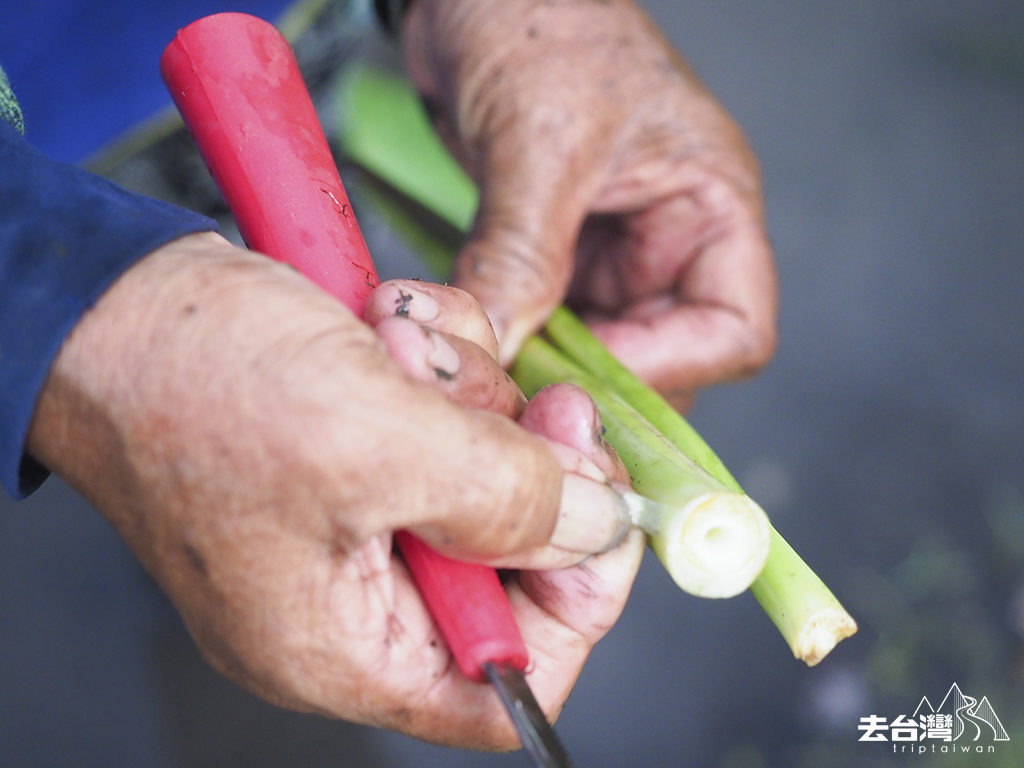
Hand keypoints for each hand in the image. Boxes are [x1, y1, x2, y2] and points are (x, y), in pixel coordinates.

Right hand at [26, 231, 642, 746]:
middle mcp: (357, 592)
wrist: (112, 299)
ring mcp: (360, 514)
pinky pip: (451, 416)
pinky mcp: (362, 446)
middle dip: (532, 466)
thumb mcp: (369, 444)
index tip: (602, 511)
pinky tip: (395, 326)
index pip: (507, 685)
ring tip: (409, 346)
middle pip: (517, 563)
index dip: (579, 603)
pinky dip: (446, 364)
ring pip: (492, 472)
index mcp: (346, 644)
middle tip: (540, 403)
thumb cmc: (192, 384)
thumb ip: (503, 499)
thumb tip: (594, 526)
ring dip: (477, 395)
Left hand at [402, 0, 776, 408]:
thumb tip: (500, 347)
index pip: (734, 329)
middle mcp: (668, 237)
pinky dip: (508, 338)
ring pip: (594, 349)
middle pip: (660, 355)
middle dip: (595, 380)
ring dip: (541, 366)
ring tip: (484, 366)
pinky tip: (469, 337)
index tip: (588, 372)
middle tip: (521, 390)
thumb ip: (522, 253)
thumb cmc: (541, 18)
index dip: (671, 366)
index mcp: (712, 204)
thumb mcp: (540, 141)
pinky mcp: (552, 252)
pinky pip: (542, 321)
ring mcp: (608, 249)